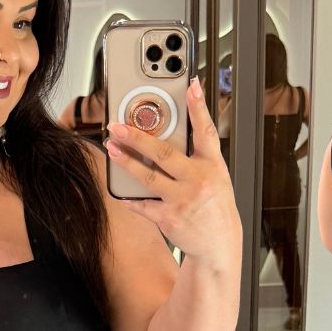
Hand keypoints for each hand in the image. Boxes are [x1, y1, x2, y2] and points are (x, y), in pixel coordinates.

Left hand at [106, 77, 240, 268]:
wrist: (219, 244)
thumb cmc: (215, 207)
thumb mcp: (216, 177)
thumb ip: (198, 157)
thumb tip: (171, 133)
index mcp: (212, 166)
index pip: (206, 131)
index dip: (199, 107)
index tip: (192, 86)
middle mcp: (198, 180)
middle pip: (164, 153)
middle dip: (138, 137)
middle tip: (118, 126)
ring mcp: (183, 199)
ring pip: (148, 176)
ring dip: (126, 162)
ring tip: (112, 148)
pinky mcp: (169, 218)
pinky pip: (143, 204)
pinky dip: (130, 198)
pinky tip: (119, 192)